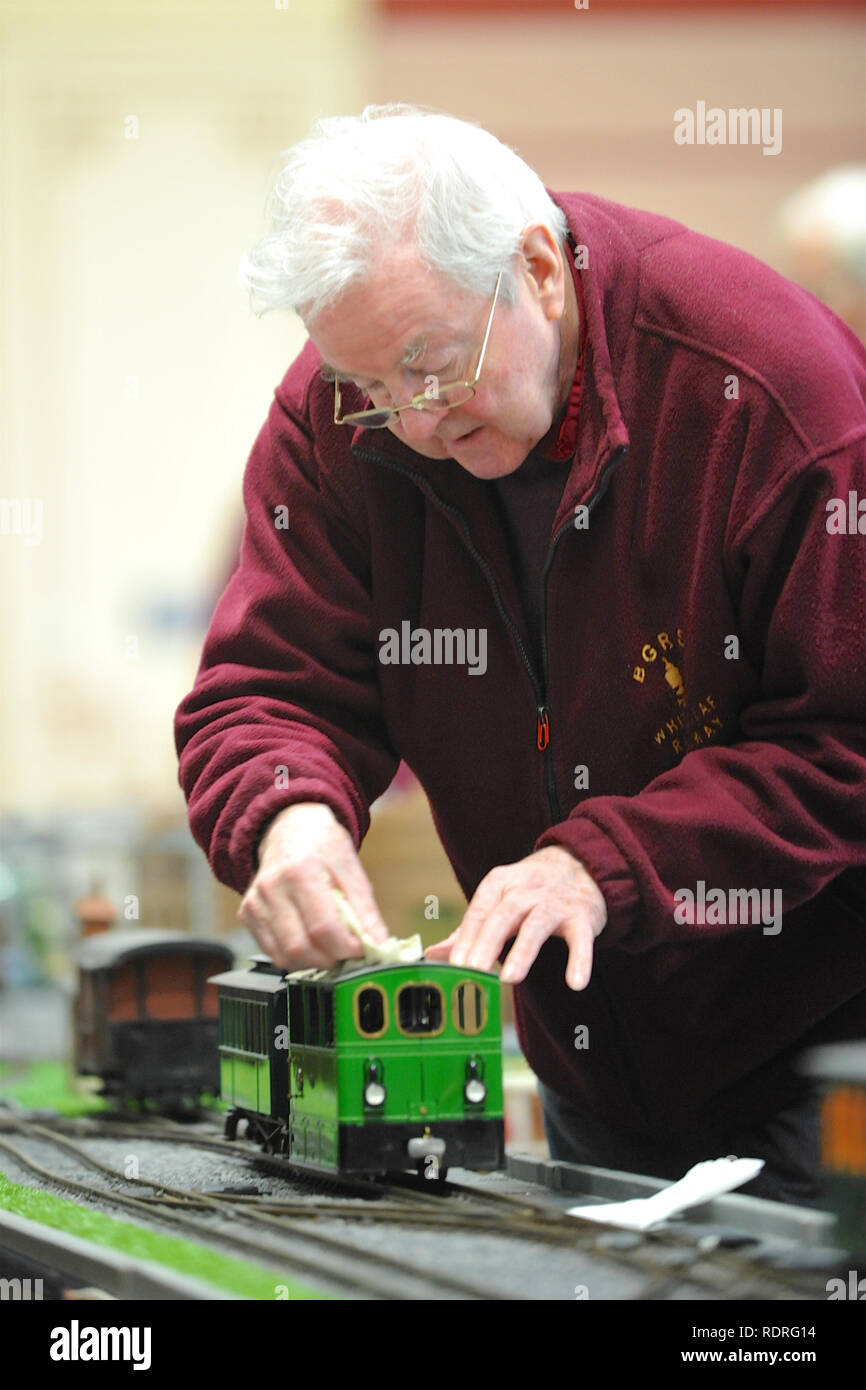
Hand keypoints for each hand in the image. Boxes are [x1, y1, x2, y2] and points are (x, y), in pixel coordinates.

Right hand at [237, 802, 389, 969]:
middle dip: (330, 959)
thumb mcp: (350, 867)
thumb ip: (365, 908)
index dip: (347, 947)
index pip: (323, 927)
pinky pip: (272, 952)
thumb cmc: (322, 846)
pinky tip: (310, 942)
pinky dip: (296, 957)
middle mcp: (271, 888)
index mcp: (300, 872)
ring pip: (284, 956)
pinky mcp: (247, 914)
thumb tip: (379, 944)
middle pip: (301, 947)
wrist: (288, 827)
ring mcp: (255, 903)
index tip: (362, 949)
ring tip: (330, 948)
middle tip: (347, 953)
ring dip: (313, 962)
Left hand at [425, 845, 606, 989]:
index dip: (466, 938)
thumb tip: (434, 954)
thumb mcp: (499, 901)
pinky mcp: (582, 916)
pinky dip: (580, 960)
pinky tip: (575, 983)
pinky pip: (581, 939)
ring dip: (523, 951)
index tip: (454, 965)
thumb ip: (470, 929)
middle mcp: (527, 890)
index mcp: (500, 883)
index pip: (479, 911)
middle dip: (487, 942)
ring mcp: (556, 902)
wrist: (582, 863)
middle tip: (473, 970)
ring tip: (510, 978)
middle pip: (504, 915)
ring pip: (537, 925)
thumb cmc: (531, 890)